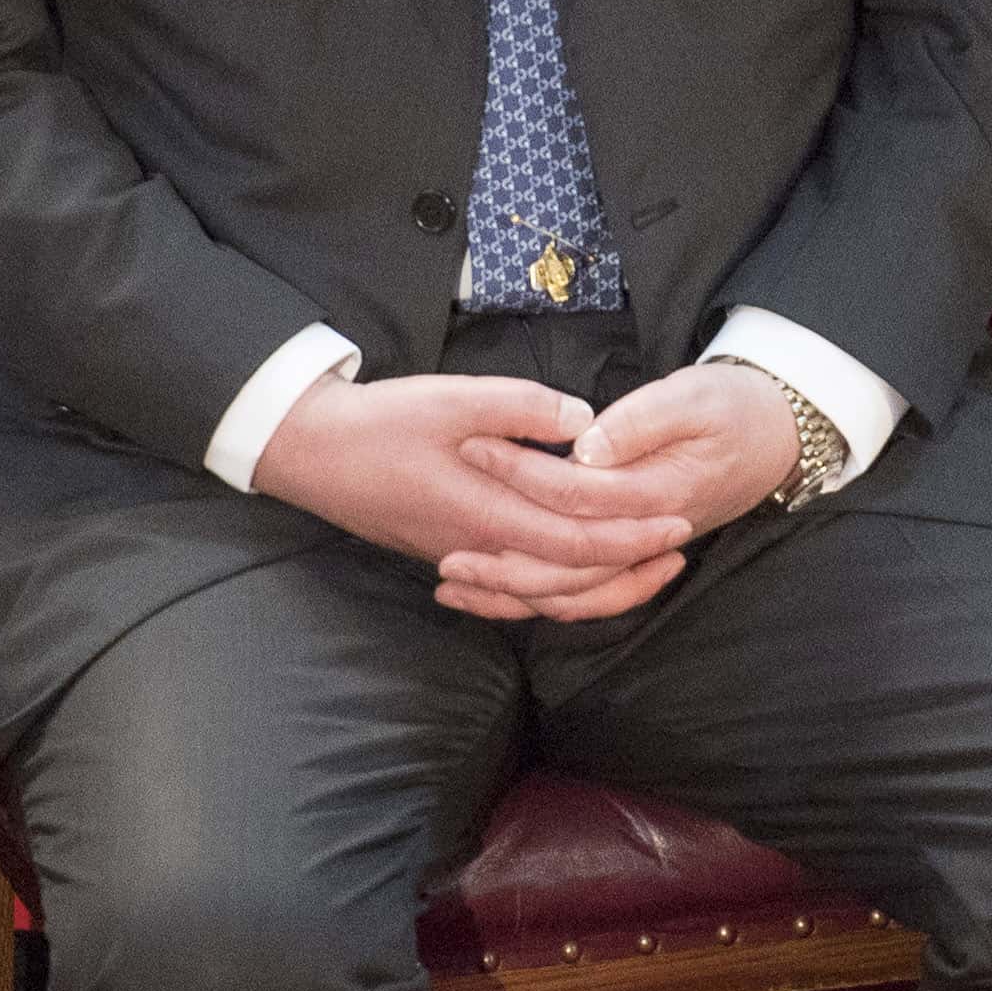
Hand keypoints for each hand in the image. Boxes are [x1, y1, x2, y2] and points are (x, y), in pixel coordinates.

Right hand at [252, 370, 696, 618]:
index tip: (677, 519)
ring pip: (543, 591)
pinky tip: (571, 583)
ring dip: (598, 583)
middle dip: (630, 567)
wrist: (311, 453)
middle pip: (570, 580)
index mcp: (487, 512)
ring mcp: (463, 557)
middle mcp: (480, 548)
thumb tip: (585, 420)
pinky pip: (513, 589)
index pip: (577, 541)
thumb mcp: (453, 398)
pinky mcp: (450, 554)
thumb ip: (523, 407)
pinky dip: (551, 591)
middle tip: (679, 546)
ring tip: (642, 566)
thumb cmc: (380, 423)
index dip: (631, 535)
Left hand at [443, 361, 799, 619]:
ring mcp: (641, 551)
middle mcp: (649, 535)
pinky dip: (537, 599)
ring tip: (453, 585)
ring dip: (513, 594)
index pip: (578, 493)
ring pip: (574, 593)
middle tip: (443, 555)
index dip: (521, 473)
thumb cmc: (734, 408)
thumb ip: (639, 423)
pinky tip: (492, 594)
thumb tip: (584, 445)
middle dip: (503, 562)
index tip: (472, 445)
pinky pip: (584, 592)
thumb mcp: (694, 397)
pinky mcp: (631, 554)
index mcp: (659, 492)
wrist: (778, 439)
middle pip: (569, 567)